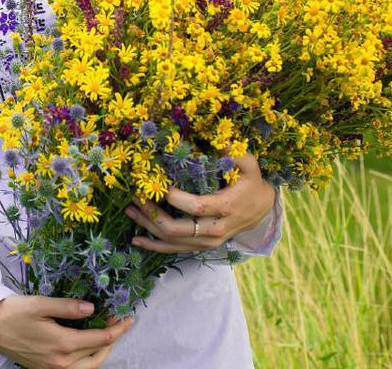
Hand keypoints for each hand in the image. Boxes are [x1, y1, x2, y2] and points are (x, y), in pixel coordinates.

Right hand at [0, 295, 133, 368]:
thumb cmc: (13, 313)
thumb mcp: (41, 304)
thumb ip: (68, 307)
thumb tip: (92, 308)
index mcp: (62, 345)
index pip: (100, 339)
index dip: (117, 328)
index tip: (127, 318)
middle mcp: (61, 363)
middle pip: (98, 356)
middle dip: (112, 339)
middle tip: (118, 323)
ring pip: (89, 367)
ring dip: (102, 353)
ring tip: (106, 335)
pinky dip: (88, 360)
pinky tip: (87, 347)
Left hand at [125, 153, 275, 253]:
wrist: (262, 211)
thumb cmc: (251, 184)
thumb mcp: (250, 166)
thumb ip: (236, 153)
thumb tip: (218, 141)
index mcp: (226, 208)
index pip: (196, 207)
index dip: (174, 198)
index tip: (157, 184)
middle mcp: (216, 230)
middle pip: (178, 229)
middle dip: (153, 213)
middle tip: (136, 196)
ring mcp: (208, 242)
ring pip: (173, 241)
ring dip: (148, 227)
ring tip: (130, 211)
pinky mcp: (201, 247)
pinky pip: (175, 250)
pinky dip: (154, 246)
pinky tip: (137, 239)